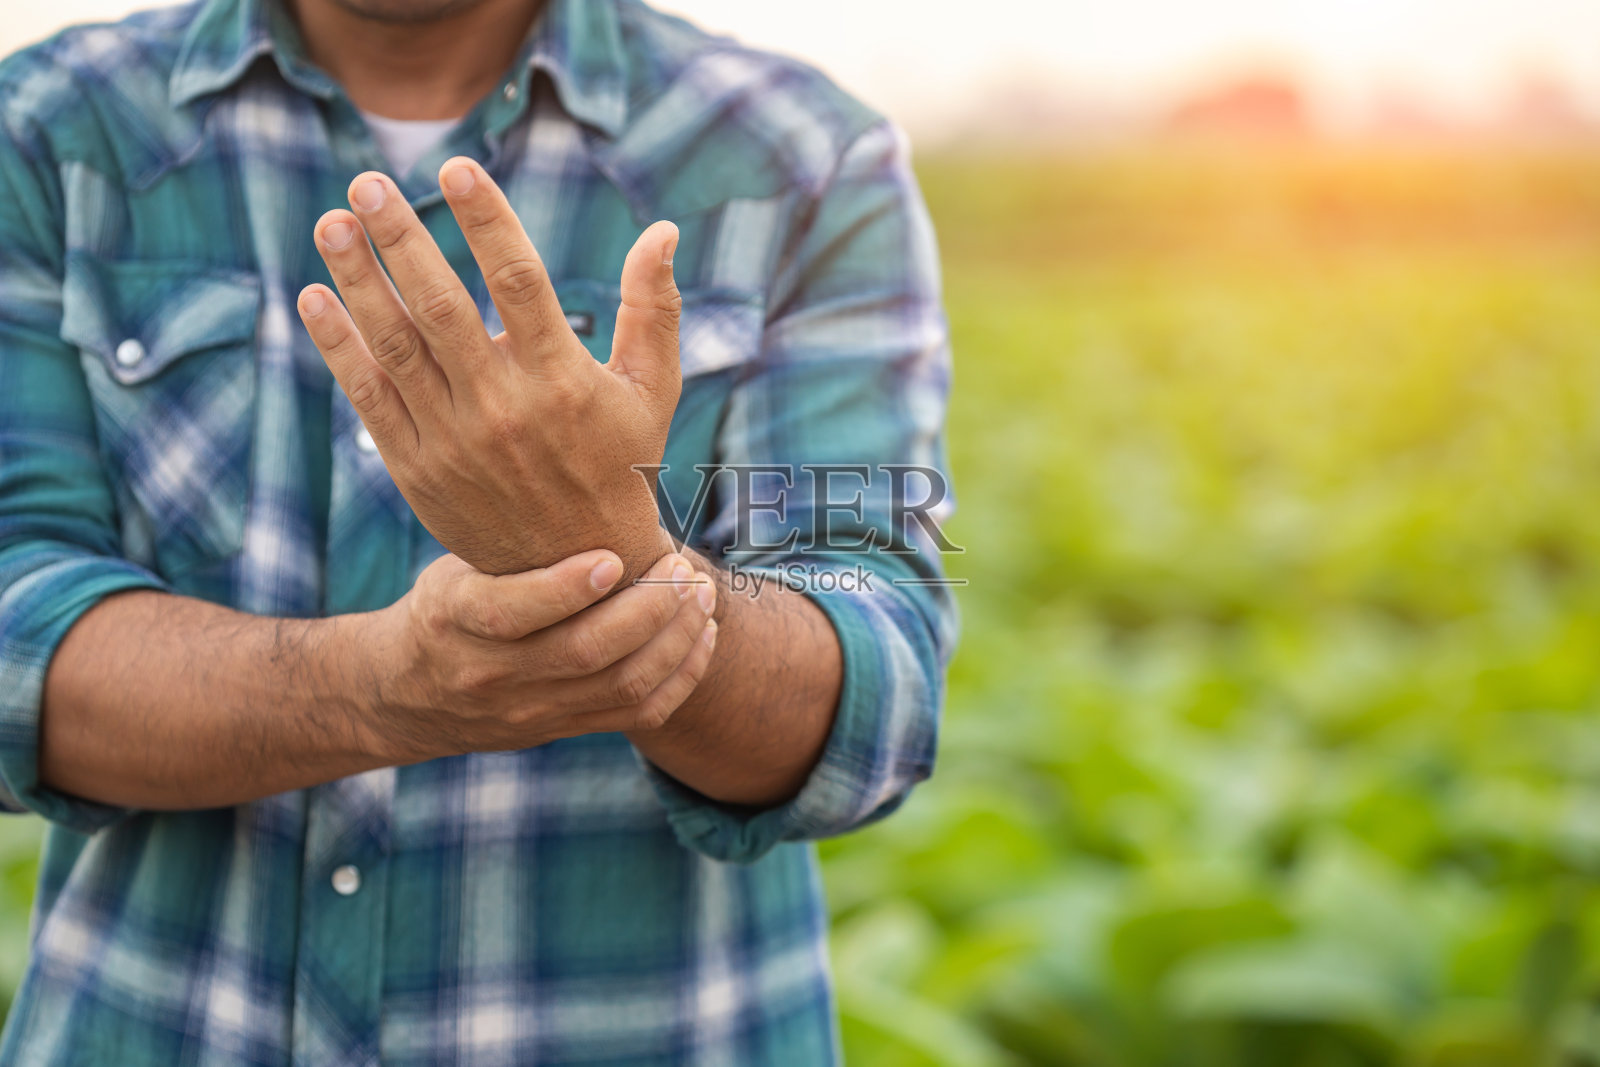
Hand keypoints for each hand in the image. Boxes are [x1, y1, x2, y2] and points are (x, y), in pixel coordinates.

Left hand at [297, 158, 681, 580]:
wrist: (579, 569)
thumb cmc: (620, 463)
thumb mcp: (651, 388)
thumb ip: (654, 307)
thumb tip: (662, 230)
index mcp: (563, 380)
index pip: (519, 282)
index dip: (485, 220)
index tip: (455, 168)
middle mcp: (504, 408)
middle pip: (441, 307)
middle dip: (402, 239)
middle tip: (367, 182)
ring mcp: (454, 439)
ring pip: (395, 346)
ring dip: (358, 281)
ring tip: (331, 225)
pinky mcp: (417, 467)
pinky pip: (369, 396)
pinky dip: (338, 346)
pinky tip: (315, 297)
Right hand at [358, 547, 718, 763]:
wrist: (408, 696)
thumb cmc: (447, 607)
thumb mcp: (454, 568)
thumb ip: (509, 546)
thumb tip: (587, 477)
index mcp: (455, 620)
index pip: (508, 612)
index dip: (566, 587)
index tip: (612, 556)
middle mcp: (492, 673)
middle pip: (583, 653)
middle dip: (647, 607)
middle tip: (680, 567)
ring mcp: (531, 709)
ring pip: (620, 685)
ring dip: (675, 638)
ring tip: (701, 594)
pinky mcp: (563, 729)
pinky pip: (638, 713)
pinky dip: (682, 675)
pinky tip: (702, 634)